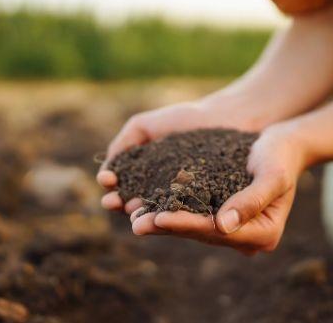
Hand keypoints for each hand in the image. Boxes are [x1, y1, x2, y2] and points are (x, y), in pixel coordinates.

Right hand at [96, 97, 258, 212]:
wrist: (226, 118)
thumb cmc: (186, 119)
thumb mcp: (145, 125)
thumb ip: (124, 142)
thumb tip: (107, 170)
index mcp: (146, 175)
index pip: (123, 186)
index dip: (112, 186)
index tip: (107, 182)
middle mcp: (162, 191)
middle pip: (136, 202)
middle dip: (121, 203)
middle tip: (113, 202)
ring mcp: (183, 200)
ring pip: (157, 211)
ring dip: (142, 214)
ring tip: (133, 212)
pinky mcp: (204, 206)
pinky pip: (186, 212)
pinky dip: (172, 215)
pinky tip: (162, 213)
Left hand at [130, 123, 307, 254]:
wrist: (283, 146)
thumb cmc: (281, 156)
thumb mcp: (273, 175)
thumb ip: (252, 200)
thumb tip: (223, 225)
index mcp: (264, 234)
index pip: (218, 231)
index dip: (187, 224)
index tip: (159, 217)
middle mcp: (247, 237)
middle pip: (202, 233)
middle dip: (168, 227)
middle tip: (135, 224)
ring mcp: (234, 229)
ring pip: (193, 227)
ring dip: (163, 222)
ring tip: (134, 217)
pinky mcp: (222, 215)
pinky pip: (193, 215)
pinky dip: (171, 210)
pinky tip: (147, 206)